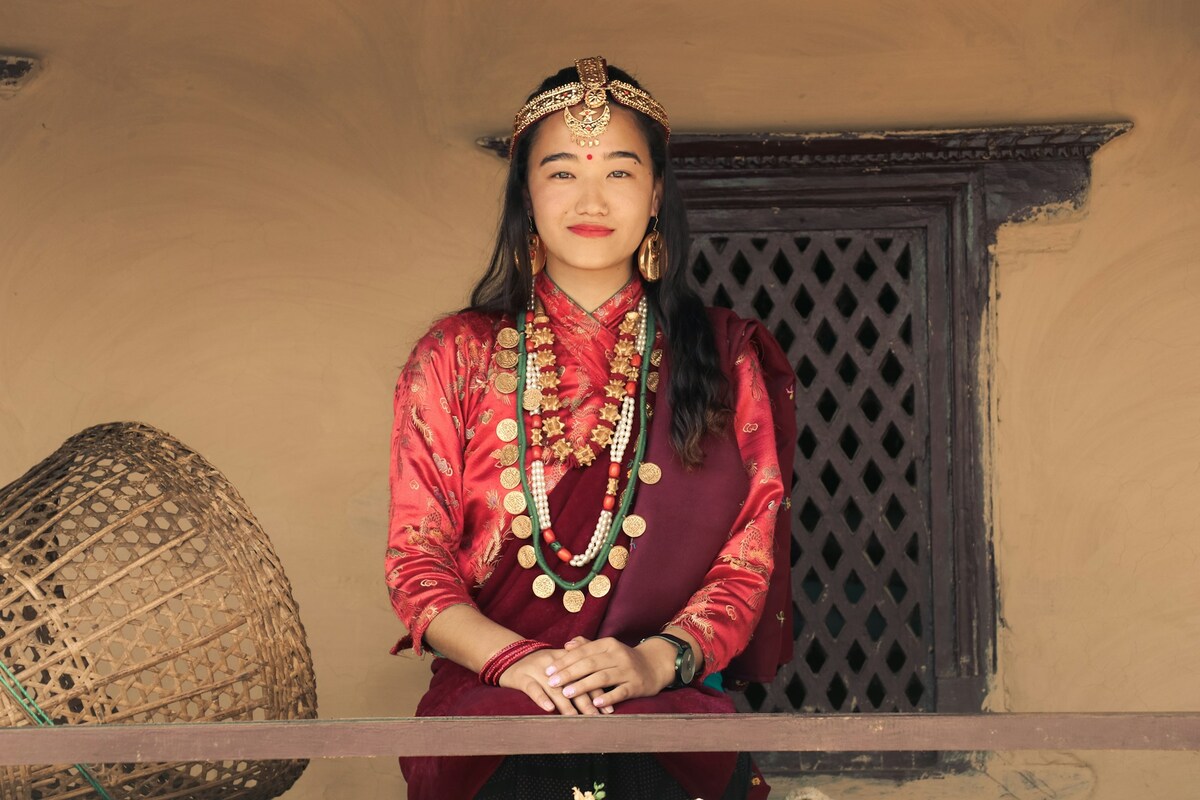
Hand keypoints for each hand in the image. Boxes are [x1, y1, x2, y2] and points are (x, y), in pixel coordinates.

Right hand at [497, 648, 606, 715]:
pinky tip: (549, 709)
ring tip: (576, 718)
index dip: (598, 692)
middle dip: (586, 701)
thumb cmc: (538, 665)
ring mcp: (537, 670)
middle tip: (597, 717)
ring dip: (567, 705)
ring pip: (555, 688)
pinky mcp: (522, 677)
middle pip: (573, 683)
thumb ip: (577, 673)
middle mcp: (554, 663)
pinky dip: (541, 699)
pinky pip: (533, 688)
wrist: (508, 655)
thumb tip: (600, 694)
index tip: (608, 708)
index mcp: (565, 658)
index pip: (586, 674)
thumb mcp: (558, 663)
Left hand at [545, 636, 675, 710]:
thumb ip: (587, 646)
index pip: (583, 652)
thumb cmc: (624, 658)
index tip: (548, 670)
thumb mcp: (607, 648)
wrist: (655, 665)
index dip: (565, 661)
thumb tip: (566, 645)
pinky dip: (608, 697)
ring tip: (566, 693)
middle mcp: (618, 655)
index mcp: (608, 644)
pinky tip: (595, 702)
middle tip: (552, 682)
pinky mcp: (637, 685)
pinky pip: (621, 691)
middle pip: (590, 664)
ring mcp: (628, 670)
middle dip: (569, 673)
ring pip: (602, 677)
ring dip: (583, 685)